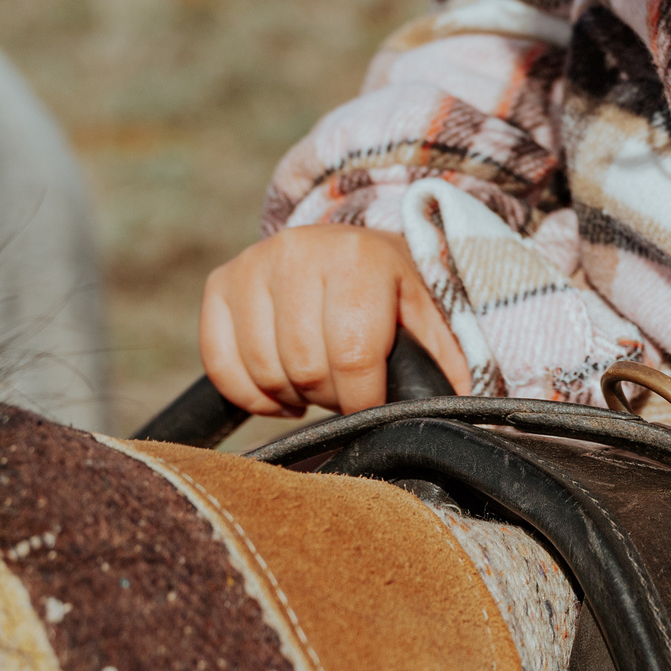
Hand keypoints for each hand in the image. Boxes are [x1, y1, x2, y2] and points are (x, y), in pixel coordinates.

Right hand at [199, 223, 470, 416]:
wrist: (356, 250)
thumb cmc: (396, 296)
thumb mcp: (429, 321)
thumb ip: (438, 367)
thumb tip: (449, 420)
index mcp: (359, 257)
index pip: (353, 357)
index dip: (363, 400)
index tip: (372, 406)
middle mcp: (299, 251)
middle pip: (306, 368)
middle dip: (331, 396)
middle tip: (347, 388)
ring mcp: (253, 264)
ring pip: (264, 370)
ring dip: (294, 394)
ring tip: (319, 381)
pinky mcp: (221, 284)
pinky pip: (221, 364)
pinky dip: (250, 393)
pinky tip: (282, 388)